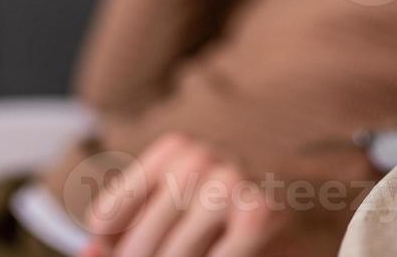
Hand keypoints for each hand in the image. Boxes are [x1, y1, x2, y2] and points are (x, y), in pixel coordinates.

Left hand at [82, 134, 283, 256]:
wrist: (307, 214)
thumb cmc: (229, 220)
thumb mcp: (172, 219)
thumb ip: (126, 236)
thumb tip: (89, 252)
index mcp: (173, 150)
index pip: (108, 214)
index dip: (111, 248)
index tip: (120, 253)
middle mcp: (199, 157)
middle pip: (140, 240)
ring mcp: (230, 181)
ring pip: (174, 253)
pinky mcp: (258, 211)